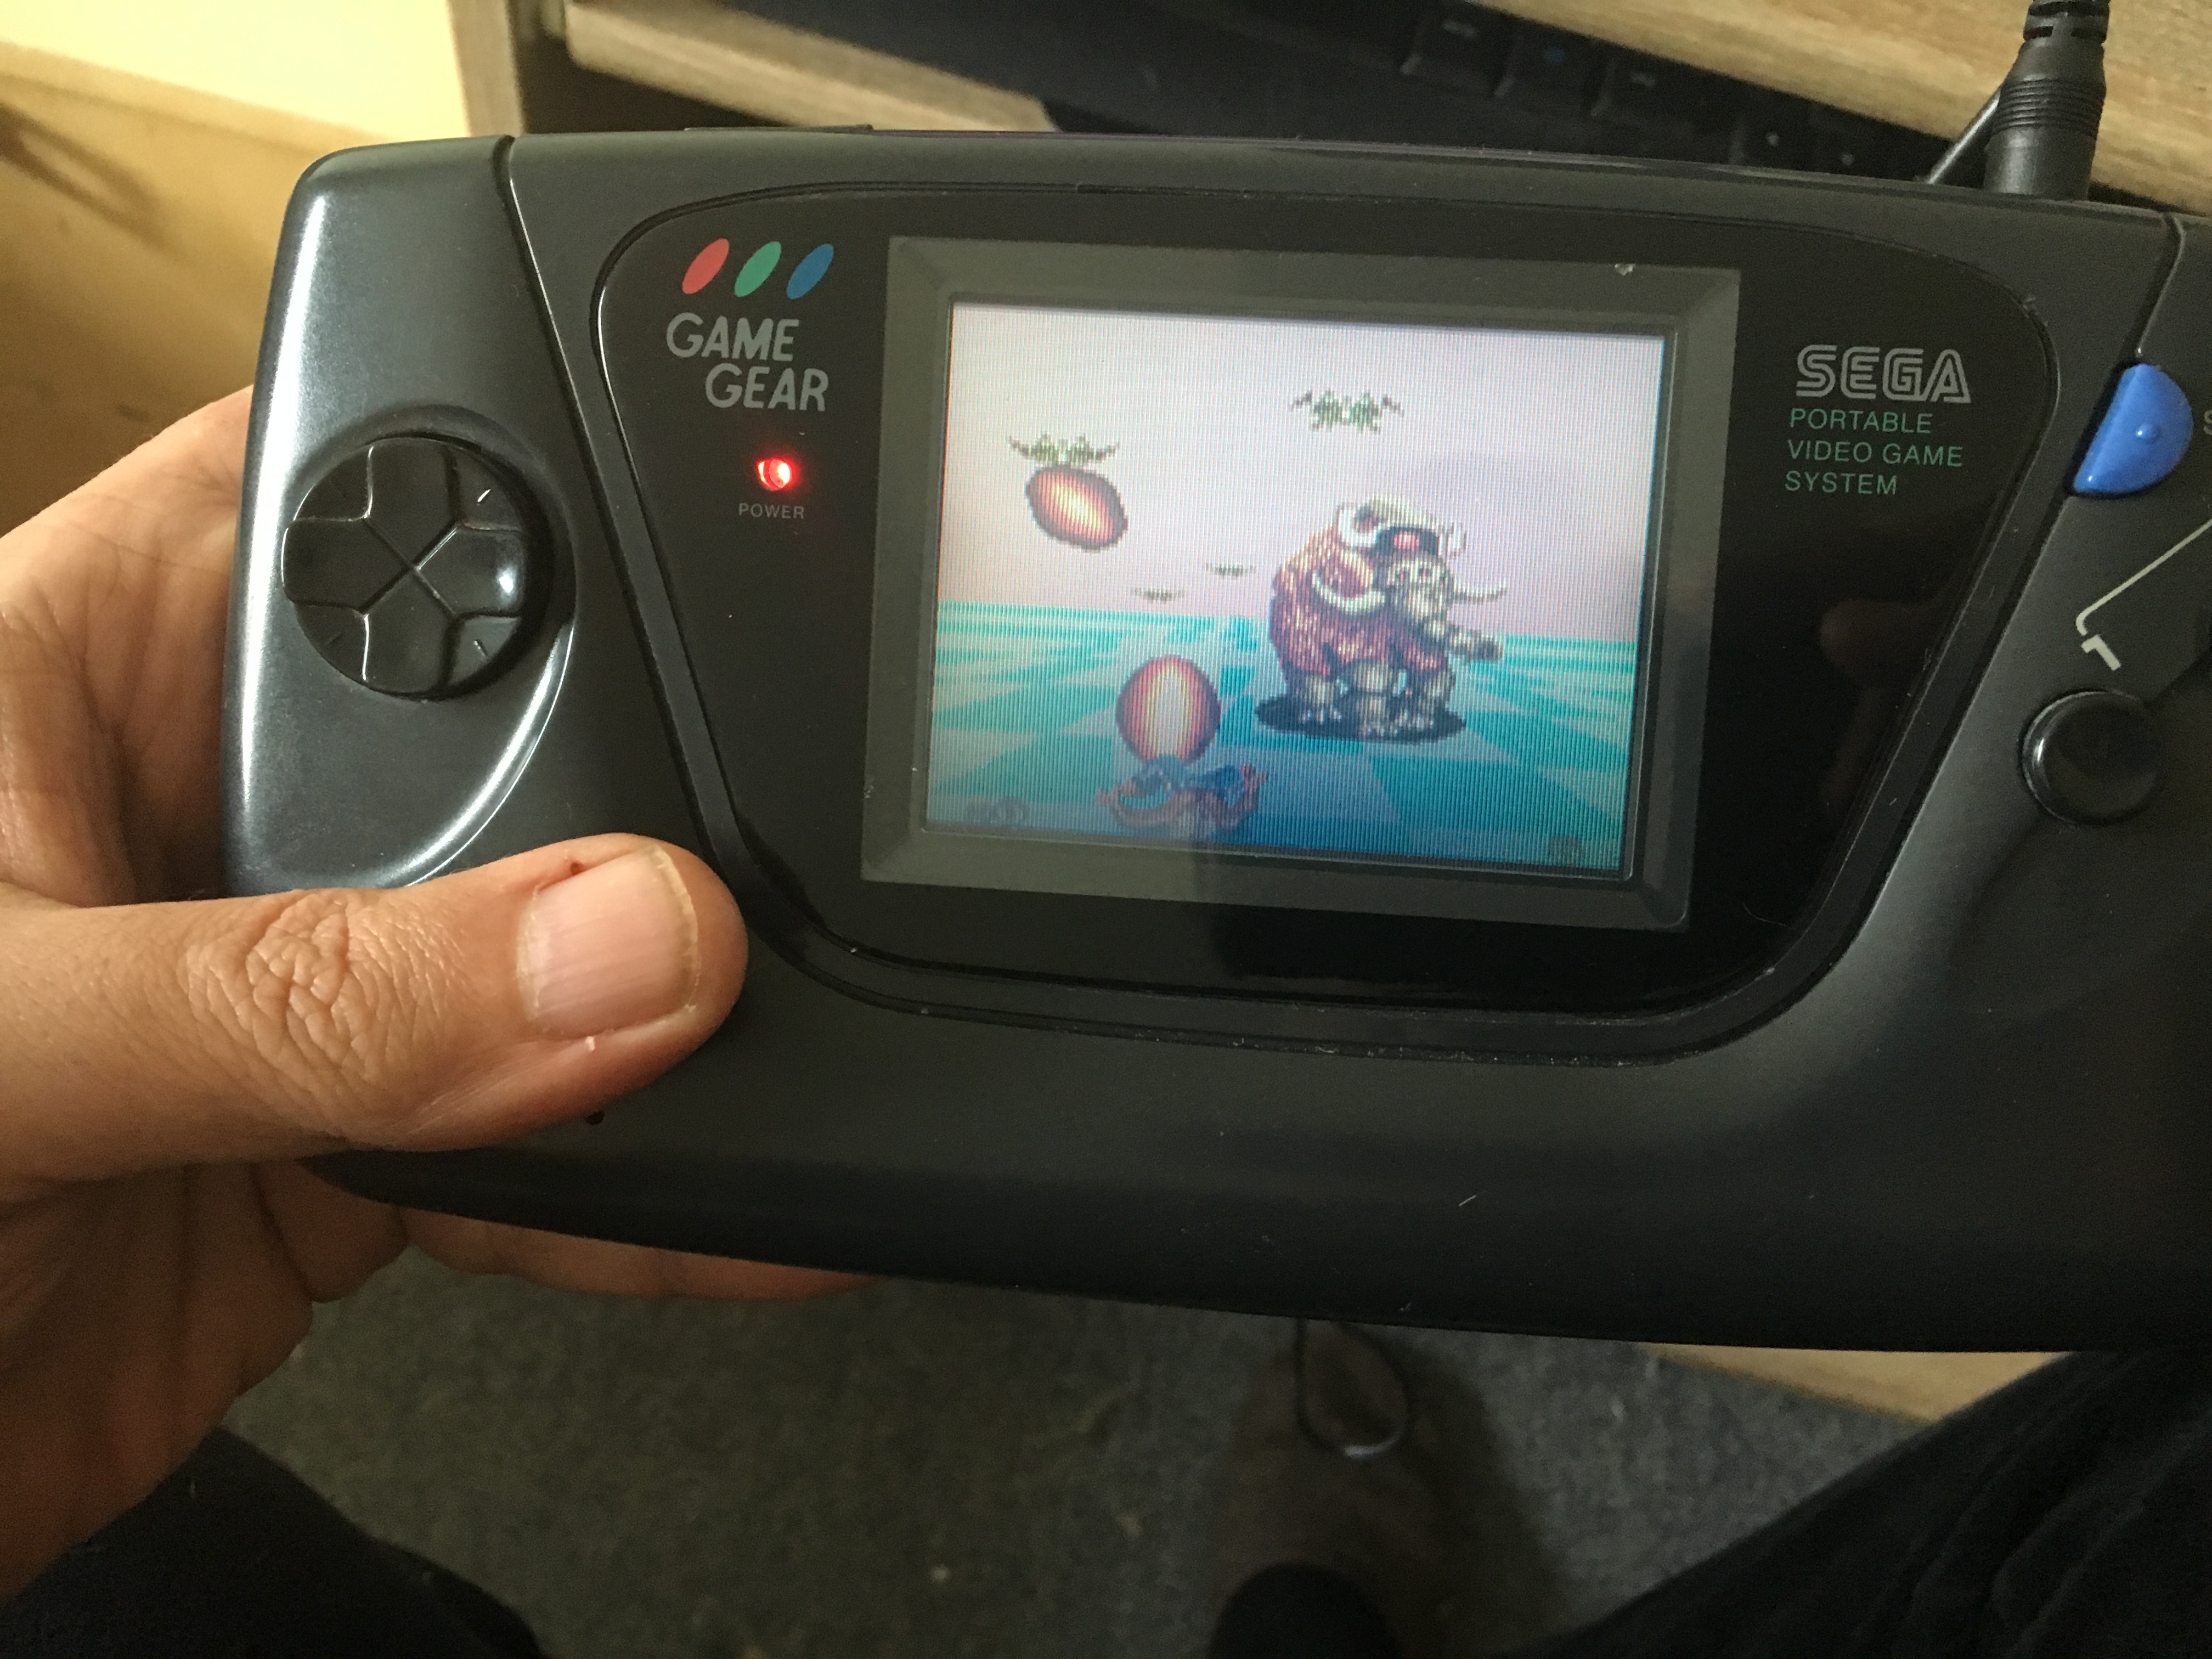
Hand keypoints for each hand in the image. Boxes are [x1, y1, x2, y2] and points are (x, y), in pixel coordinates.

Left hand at [0, 392, 852, 1594]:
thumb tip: (619, 945)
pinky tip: (759, 1201)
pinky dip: (658, 1197)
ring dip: (680, 1023)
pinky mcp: (339, 1158)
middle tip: (797, 855)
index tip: (736, 547)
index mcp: (93, 666)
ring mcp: (289, 990)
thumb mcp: (0, 1041)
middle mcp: (211, 807)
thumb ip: (295, 993)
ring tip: (816, 1031)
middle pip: (513, 736)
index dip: (542, 490)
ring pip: (551, 965)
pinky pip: (543, 1153)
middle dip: (656, 799)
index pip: (355, 498)